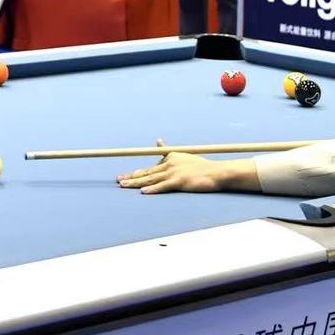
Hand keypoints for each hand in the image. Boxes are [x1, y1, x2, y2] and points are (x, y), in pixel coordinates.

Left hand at [116, 140, 255, 194]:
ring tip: (123, 186)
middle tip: (118, 180)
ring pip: (150, 179)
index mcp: (170, 157)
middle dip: (131, 177)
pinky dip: (152, 190)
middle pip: (147, 172)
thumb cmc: (201, 167)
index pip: (151, 167)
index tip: (126, 175)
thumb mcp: (184, 155)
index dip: (137, 172)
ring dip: (135, 183)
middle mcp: (169, 163)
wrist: (216, 173)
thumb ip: (168, 151)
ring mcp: (173, 172)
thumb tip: (157, 141)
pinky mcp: (179, 182)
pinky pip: (162, 187)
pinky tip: (143, 192)